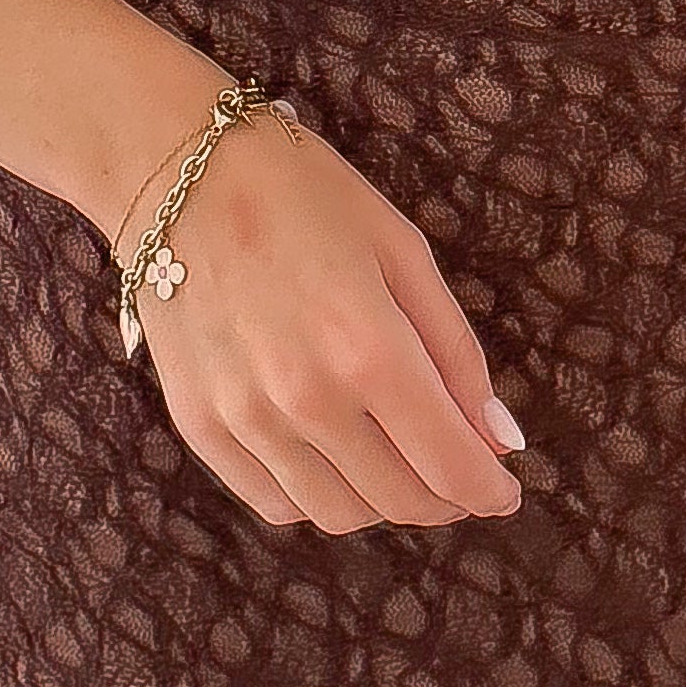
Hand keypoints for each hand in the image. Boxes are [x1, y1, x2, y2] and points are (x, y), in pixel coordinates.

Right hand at [125, 102, 532, 535]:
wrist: (181, 172)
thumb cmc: (306, 198)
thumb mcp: (404, 253)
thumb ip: (456, 353)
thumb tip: (500, 440)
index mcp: (370, 349)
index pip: (451, 467)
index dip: (490, 490)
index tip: (504, 487)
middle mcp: (306, 398)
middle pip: (401, 501)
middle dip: (445, 497)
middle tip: (456, 468)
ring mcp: (245, 418)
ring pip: (339, 514)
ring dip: (382, 501)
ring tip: (393, 456)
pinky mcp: (200, 425)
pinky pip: (276, 501)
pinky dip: (317, 494)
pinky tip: (331, 453)